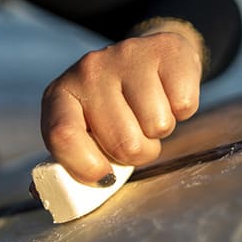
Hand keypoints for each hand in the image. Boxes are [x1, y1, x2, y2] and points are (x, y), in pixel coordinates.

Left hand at [40, 19, 204, 184]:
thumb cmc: (111, 111)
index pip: (62, 136)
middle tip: (132, 136)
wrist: (147, 59)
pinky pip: (183, 105)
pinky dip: (182, 110)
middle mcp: (88, 70)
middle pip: (122, 142)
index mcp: (59, 95)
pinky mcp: (165, 49)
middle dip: (135, 153)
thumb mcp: (82, 132)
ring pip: (156, 126)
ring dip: (157, 131)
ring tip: (147, 114)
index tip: (104, 177)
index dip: (85, 166)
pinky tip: (167, 95)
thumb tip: (57, 191)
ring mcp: (126, 55)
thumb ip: (71, 161)